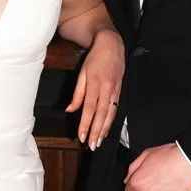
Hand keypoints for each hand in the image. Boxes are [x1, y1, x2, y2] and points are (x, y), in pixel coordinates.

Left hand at [66, 27, 123, 148]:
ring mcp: (115, 91)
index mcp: (96, 85)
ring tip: (99, 142)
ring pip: (111, 114)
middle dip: (96, 132)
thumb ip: (77, 93)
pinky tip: (107, 129)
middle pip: (101, 115)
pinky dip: (111, 121)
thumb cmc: (95, 58)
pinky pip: (116, 109)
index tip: (82, 136)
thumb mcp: (82, 73)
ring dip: (105, 130)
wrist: (111, 45)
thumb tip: (70, 109)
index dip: (86, 124)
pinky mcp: (120, 91)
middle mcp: (107, 89)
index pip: (89, 109)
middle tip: (92, 145)